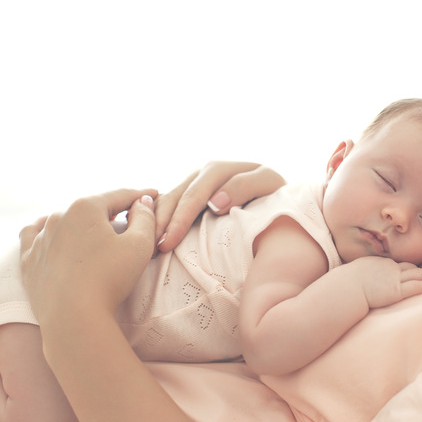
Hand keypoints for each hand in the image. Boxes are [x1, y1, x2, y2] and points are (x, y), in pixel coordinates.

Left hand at [19, 189, 157, 325]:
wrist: (73, 318)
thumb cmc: (110, 279)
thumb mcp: (140, 245)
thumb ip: (145, 218)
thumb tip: (142, 202)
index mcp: (85, 207)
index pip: (120, 196)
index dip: (141, 195)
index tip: (155, 194)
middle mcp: (58, 216)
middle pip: (92, 208)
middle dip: (112, 210)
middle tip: (130, 214)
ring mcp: (39, 238)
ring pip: (64, 220)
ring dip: (82, 223)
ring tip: (96, 230)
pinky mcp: (28, 260)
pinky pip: (35, 237)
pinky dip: (48, 233)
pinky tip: (55, 235)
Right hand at [154, 162, 284, 252]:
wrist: (278, 194)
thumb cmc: (277, 193)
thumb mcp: (270, 184)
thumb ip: (245, 187)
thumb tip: (214, 203)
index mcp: (219, 169)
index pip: (194, 196)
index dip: (179, 219)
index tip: (167, 243)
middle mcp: (202, 174)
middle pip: (174, 198)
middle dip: (159, 224)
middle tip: (148, 251)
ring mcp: (193, 184)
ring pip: (166, 202)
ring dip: (152, 224)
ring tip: (143, 248)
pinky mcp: (189, 196)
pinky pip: (167, 206)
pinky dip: (155, 220)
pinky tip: (145, 238)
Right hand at [348, 257, 421, 307]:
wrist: (347, 286)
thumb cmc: (348, 281)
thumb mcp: (358, 271)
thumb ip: (365, 274)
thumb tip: (361, 277)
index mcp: (382, 264)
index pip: (402, 266)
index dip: (414, 268)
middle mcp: (391, 269)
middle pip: (414, 268)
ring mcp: (394, 279)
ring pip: (418, 275)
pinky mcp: (395, 291)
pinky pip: (414, 286)